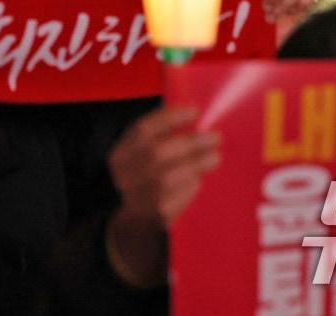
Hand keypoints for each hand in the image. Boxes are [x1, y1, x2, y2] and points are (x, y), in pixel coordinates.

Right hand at [106, 107, 220, 285]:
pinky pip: (178, 197)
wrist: (137, 222)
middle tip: (215, 136)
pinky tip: (199, 178)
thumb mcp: (141, 156)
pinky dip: (192, 185)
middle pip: (157, 153)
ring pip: (169, 177)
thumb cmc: (146, 179)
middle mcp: (125, 176)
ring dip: (197, 163)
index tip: (195, 111)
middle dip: (190, 142)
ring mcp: (138, 197)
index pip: (142, 130)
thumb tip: (194, 114)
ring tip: (215, 156)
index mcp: (120, 154)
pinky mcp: (156, 215)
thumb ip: (160, 137)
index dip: (169, 118)